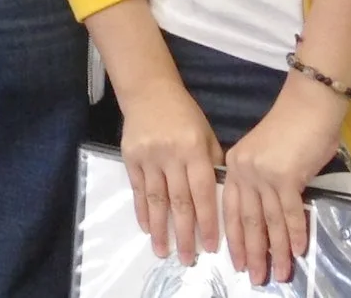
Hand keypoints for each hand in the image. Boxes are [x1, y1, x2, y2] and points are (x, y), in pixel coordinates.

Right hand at [118, 79, 222, 264]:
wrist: (148, 90)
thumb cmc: (185, 114)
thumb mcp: (206, 133)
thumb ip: (213, 164)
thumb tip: (219, 200)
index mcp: (194, 149)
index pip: (203, 192)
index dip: (207, 221)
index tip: (211, 247)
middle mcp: (171, 154)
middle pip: (179, 201)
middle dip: (185, 233)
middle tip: (188, 260)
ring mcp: (148, 156)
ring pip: (156, 199)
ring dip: (160, 229)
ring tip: (163, 252)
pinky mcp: (130, 157)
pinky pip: (138, 189)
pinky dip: (142, 211)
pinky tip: (146, 228)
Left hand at [221, 77, 345, 282]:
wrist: (308, 106)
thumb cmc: (291, 128)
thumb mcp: (264, 155)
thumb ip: (259, 181)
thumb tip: (268, 215)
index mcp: (234, 166)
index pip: (229, 209)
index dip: (234, 239)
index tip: (236, 261)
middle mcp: (244, 171)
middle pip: (246, 221)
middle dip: (252, 253)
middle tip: (255, 277)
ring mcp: (263, 174)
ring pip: (268, 221)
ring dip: (275, 251)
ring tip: (278, 273)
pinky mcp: (286, 176)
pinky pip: (290, 213)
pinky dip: (294, 233)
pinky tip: (298, 251)